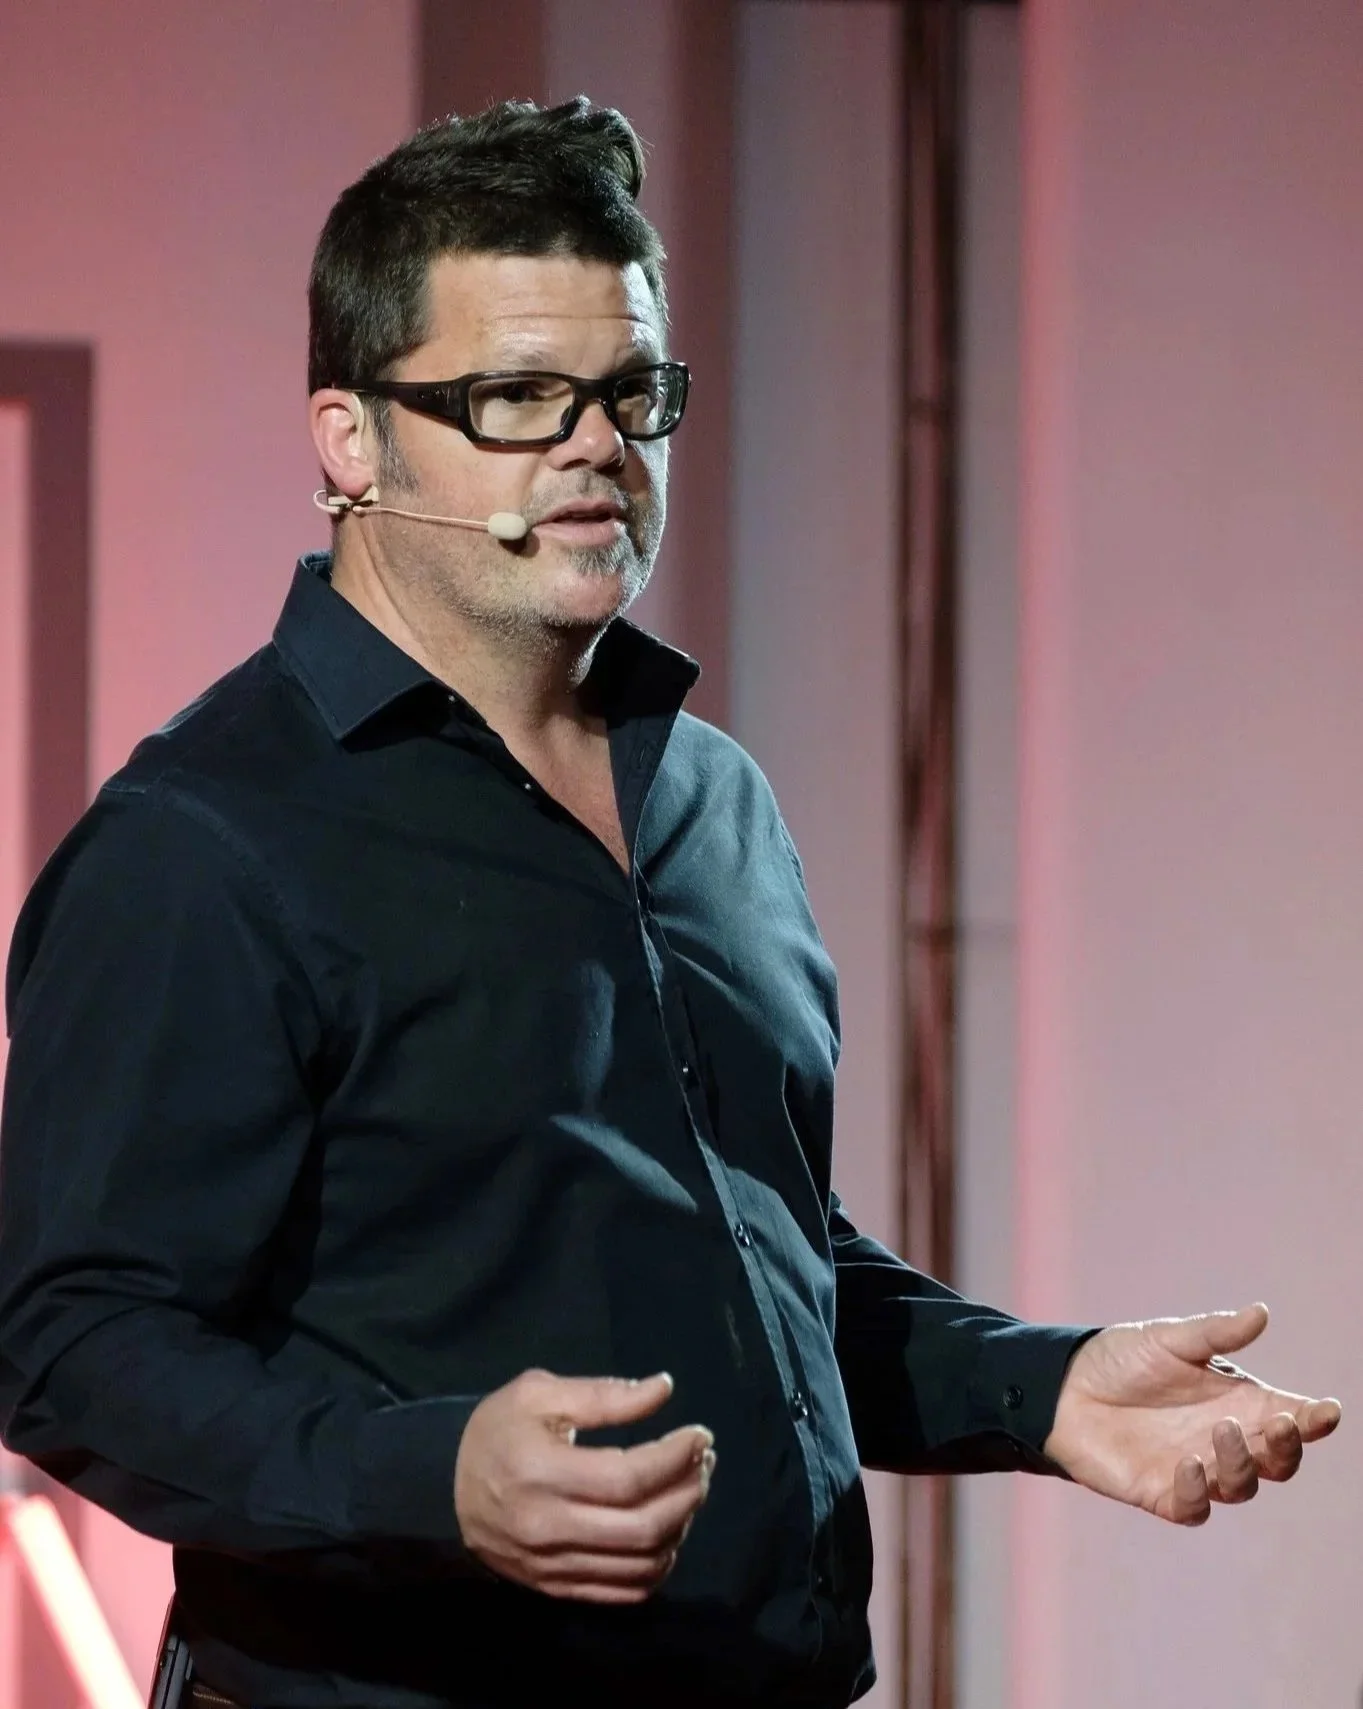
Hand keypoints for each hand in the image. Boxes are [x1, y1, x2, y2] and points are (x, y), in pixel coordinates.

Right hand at [453, 1368, 714, 1601]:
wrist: (439, 1490)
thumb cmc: (494, 1432)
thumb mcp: (538, 1393)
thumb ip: (604, 1395)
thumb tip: (663, 1389)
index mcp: (543, 1472)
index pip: (628, 1477)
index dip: (676, 1457)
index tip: (700, 1435)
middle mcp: (550, 1528)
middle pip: (643, 1526)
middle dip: (688, 1493)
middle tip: (704, 1463)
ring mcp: (554, 1566)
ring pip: (641, 1564)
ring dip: (680, 1528)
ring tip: (690, 1491)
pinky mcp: (557, 1588)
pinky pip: (623, 1591)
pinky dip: (658, 1566)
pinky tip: (667, 1533)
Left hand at [1044, 1304, 1340, 1524]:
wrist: (1063, 1386)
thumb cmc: (1122, 1359)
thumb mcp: (1170, 1339)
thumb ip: (1216, 1333)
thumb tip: (1261, 1312)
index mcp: (1238, 1402)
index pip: (1290, 1418)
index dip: (1314, 1420)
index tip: (1328, 1411)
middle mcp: (1224, 1440)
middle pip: (1278, 1461)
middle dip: (1287, 1447)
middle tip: (1280, 1423)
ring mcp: (1196, 1470)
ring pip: (1243, 1486)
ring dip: (1242, 1464)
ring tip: (1222, 1430)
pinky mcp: (1162, 1493)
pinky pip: (1193, 1507)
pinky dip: (1197, 1492)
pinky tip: (1188, 1464)